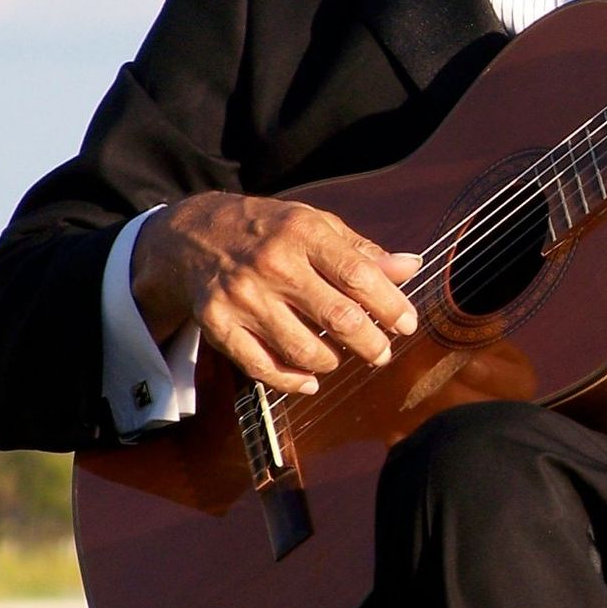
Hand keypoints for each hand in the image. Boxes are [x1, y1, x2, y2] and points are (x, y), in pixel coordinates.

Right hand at [129, 193, 420, 395]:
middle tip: (382, 353)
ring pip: (301, 348)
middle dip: (370, 343)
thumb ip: (362, 251)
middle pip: (336, 316)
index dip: (390, 305)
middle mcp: (273, 263)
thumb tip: (412, 267)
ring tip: (340, 357)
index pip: (358, 275)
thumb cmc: (271, 231)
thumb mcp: (315, 226)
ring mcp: (242, 296)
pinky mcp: (217, 323)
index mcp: (303, 232)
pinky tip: (310, 380)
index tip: (407, 324)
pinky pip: (261, 366)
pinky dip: (291, 381)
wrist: (195, 235)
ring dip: (331, 361)